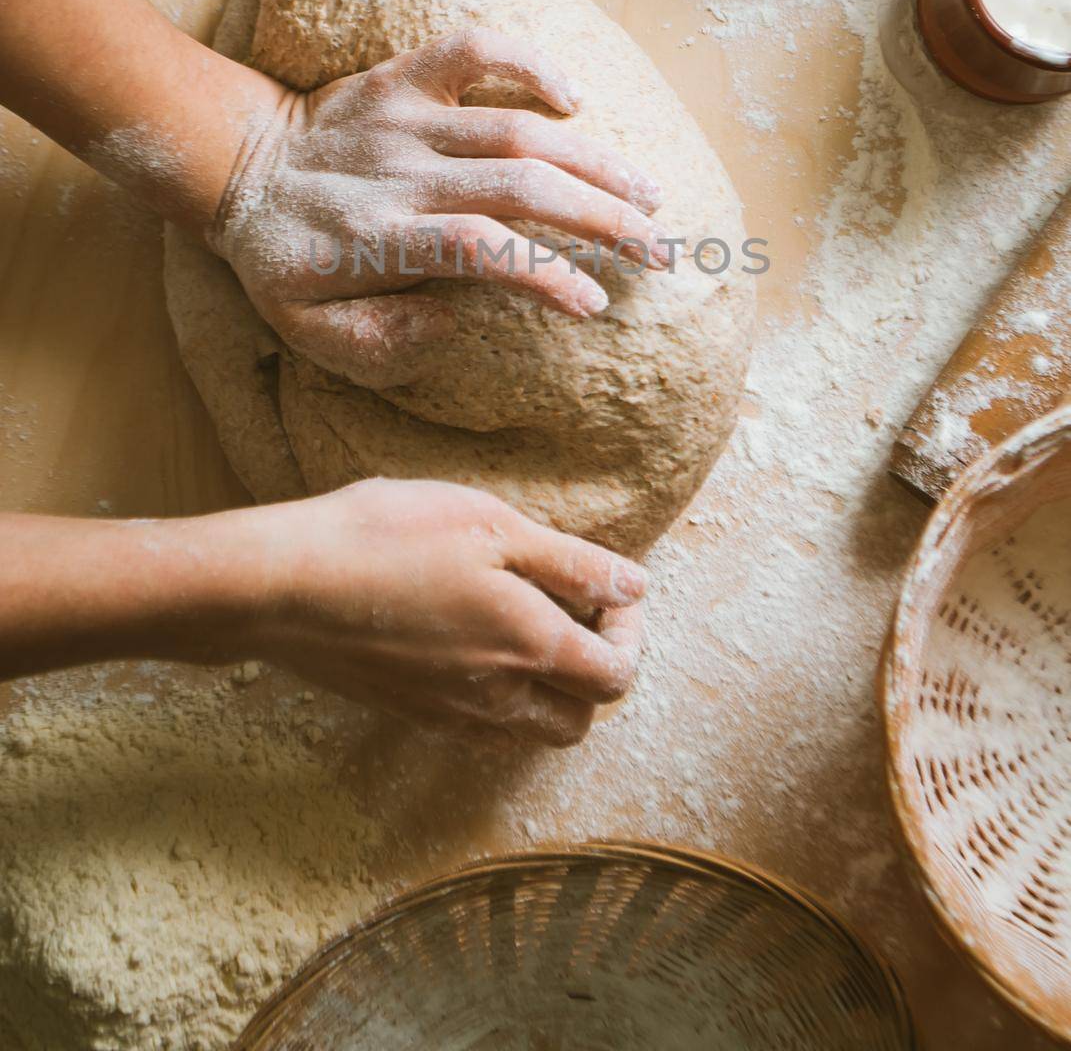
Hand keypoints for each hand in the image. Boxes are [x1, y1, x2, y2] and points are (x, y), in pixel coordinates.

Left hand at [213, 27, 668, 387]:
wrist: (236, 167)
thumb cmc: (283, 260)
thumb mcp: (307, 330)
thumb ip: (379, 344)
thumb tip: (455, 323)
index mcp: (377, 239)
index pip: (478, 251)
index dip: (544, 274)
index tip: (596, 304)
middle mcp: (399, 173)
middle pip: (520, 187)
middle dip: (603, 220)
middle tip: (662, 252)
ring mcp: (403, 116)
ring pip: (516, 127)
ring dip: (593, 160)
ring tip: (649, 195)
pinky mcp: (402, 77)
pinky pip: (472, 49)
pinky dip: (529, 62)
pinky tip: (575, 98)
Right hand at [251, 478, 646, 746]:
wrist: (282, 587)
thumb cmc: (388, 539)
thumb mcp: (493, 526)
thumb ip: (572, 564)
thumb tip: (634, 587)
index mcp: (529, 647)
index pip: (616, 676)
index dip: (629, 632)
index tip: (608, 588)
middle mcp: (497, 698)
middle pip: (579, 719)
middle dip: (594, 670)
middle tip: (572, 609)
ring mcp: (450, 714)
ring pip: (529, 731)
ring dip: (547, 690)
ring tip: (522, 623)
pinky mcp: (410, 713)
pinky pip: (480, 727)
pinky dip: (499, 698)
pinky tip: (472, 642)